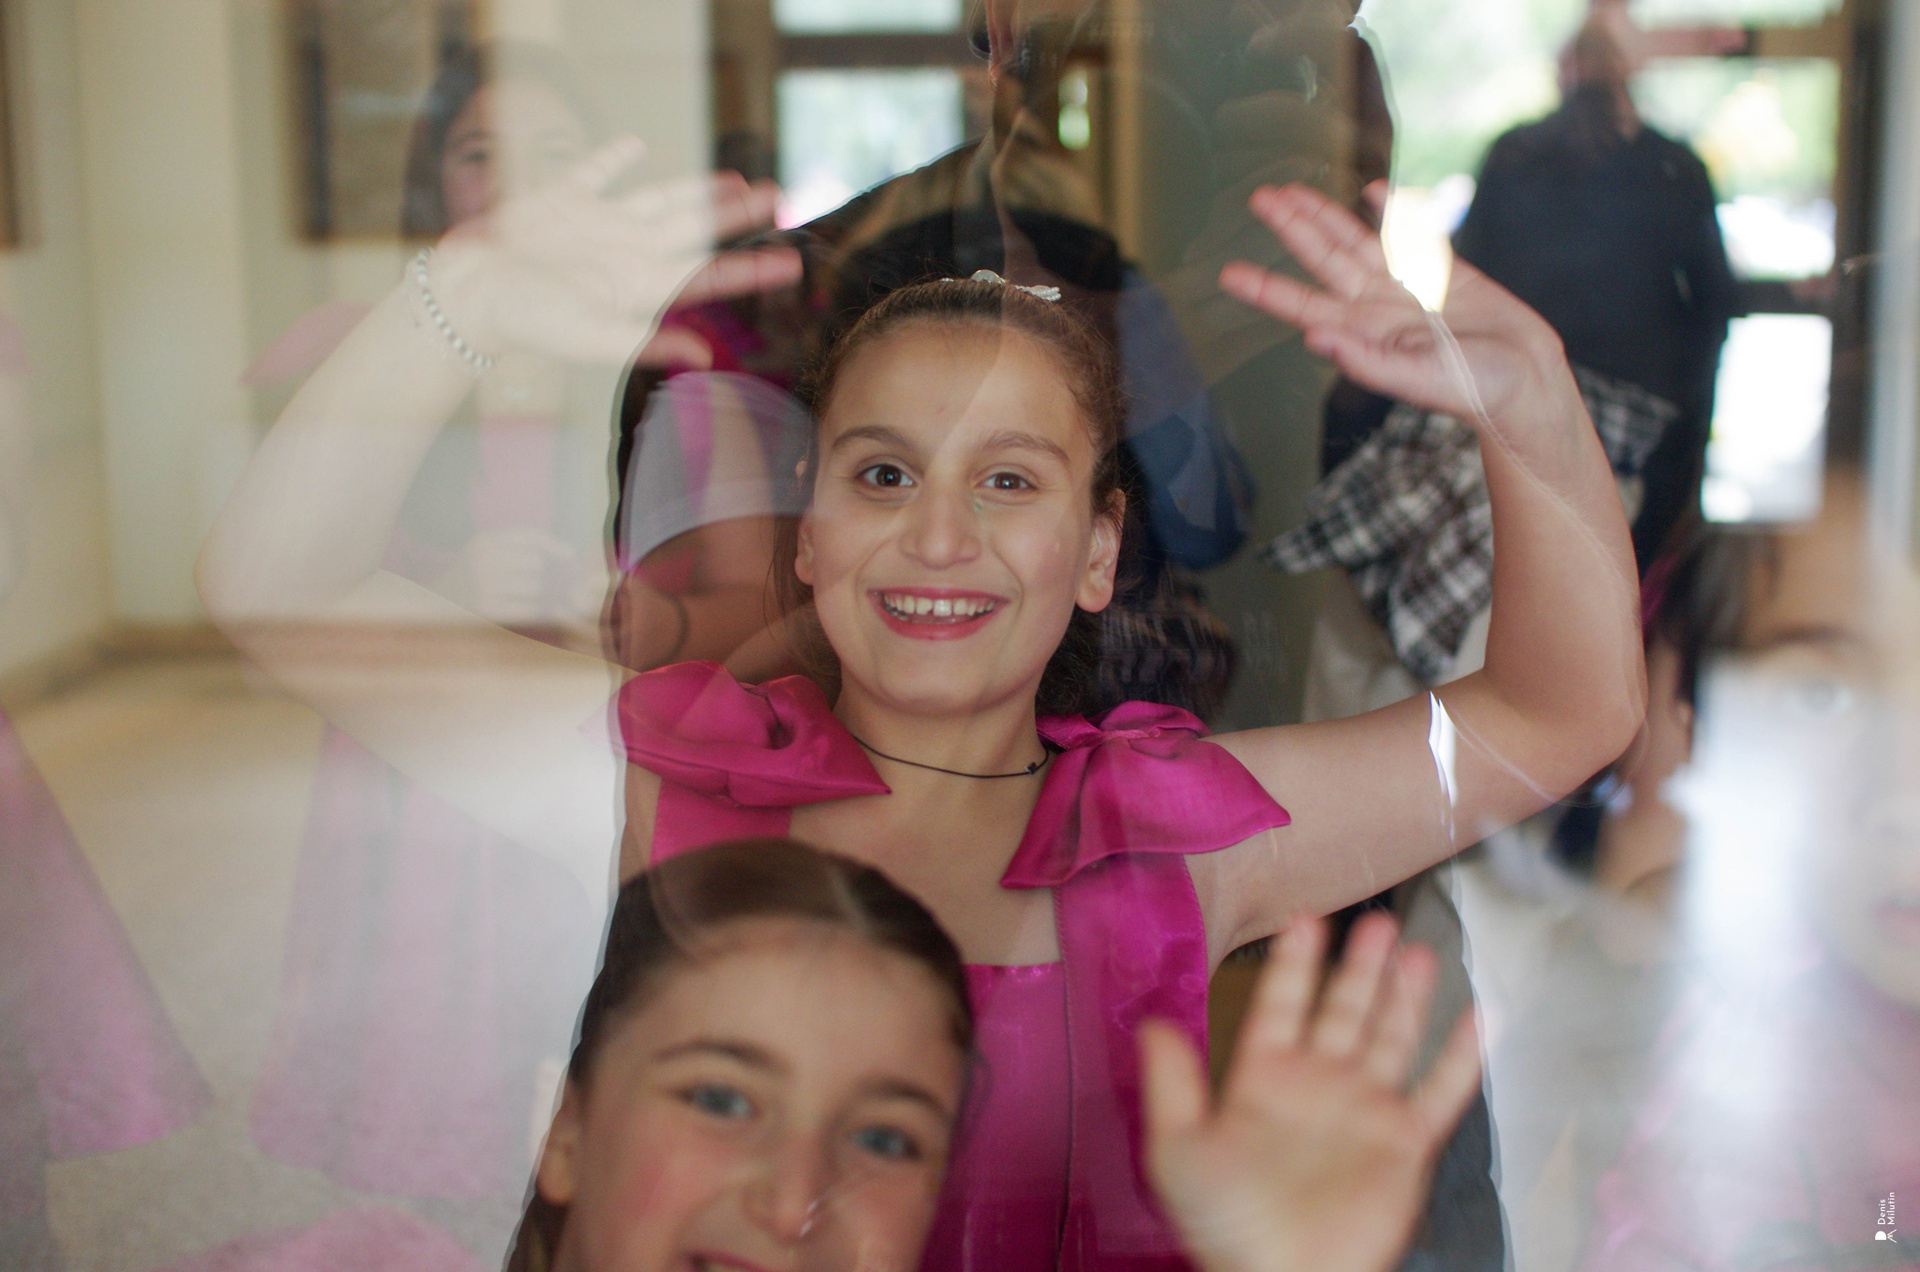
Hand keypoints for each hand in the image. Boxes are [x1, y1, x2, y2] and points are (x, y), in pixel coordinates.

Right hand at [428, 137, 801, 365]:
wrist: (470, 293)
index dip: (752, 269)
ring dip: (696, 189)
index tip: (793, 262)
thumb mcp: (594, 336)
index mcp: (642, 283)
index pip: (711, 274)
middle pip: (697, 228)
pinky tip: (631, 148)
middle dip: (736, 216)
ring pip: (660, 199)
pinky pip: (593, 174)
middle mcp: (628, 252)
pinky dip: (611, 159)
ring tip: (731, 180)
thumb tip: (706, 358)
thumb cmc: (529, 321)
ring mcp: (597, 225)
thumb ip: (650, 342)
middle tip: (776, 197)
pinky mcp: (561, 201)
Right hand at [435, 528, 589, 626]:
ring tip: (512, 594)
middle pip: (535, 563)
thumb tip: (565, 554)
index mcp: (484, 541)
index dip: (552, 544)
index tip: (569, 554)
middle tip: (521, 581)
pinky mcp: (487, 608)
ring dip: (531, 593)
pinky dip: (527, 609)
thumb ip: (516, 546)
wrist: (438, 601)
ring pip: (533, 586)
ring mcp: (484, 584)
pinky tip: (513, 607)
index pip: (528, 536)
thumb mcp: (485, 550)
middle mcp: (483, 559)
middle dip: (536, 574)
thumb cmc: (471, 574)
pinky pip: (527, 607)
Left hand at [1141, 913, 1483, 1271]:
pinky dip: (1461, 1056)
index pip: (1281, 1005)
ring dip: (1404, 995)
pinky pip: (1440, 1093)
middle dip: (1360, 967)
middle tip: (1377, 922)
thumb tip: (1152, 1023)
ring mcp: (1364, 1112)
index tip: (1306, 919)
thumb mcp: (1177, 1149)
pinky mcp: (1406, 1145)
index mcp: (1264, 1080)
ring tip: (1417, 950)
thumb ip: (1170, 1083)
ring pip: (1390, 1037)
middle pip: (1343, 1011)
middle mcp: (1318, 1086)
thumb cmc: (1225, 1224)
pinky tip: (1476, 1017)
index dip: (1295, 963)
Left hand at [1219, 182, 1572, 440]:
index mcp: (1363, 334)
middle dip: (1292, 229)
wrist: (1528, 383)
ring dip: (1326, 216)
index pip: (1302, 306)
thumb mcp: (1416, 377)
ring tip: (1295, 191)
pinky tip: (1371, 192)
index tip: (1228, 273)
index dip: (1266, 288)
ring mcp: (1409, 288)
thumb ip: (1366, 359)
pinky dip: (1392, 212)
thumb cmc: (1474, 391)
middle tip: (1259, 198)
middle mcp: (1377, 308)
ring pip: (1358, 242)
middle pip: (1324, 260)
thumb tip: (1315, 338)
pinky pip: (1412, 235)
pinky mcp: (1446, 273)